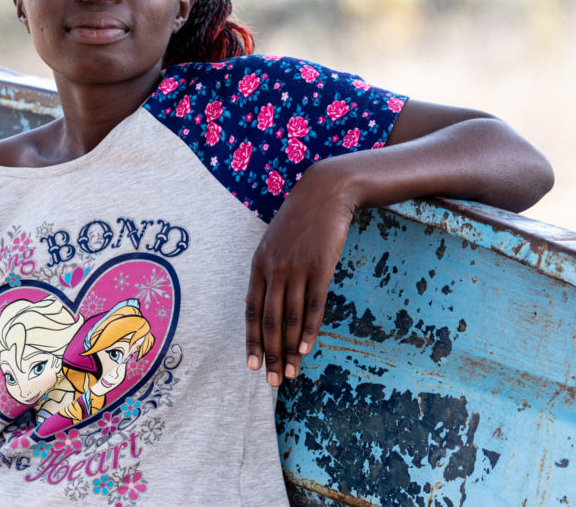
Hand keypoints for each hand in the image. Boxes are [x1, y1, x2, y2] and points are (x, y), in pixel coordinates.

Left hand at [244, 159, 354, 385]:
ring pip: (290, 318)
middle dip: (270, 354)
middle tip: (273, 381)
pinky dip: (309, 330)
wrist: (324, 193)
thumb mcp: (273, 243)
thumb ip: (264, 272)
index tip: (253, 366)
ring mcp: (297, 268)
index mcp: (259, 264)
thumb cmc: (299, 220)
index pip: (251, 311)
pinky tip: (306, 349)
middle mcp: (274, 269)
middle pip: (269, 321)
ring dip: (289, 350)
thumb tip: (253, 302)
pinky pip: (312, 305)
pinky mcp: (320, 268)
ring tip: (291, 373)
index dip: (252, 341)